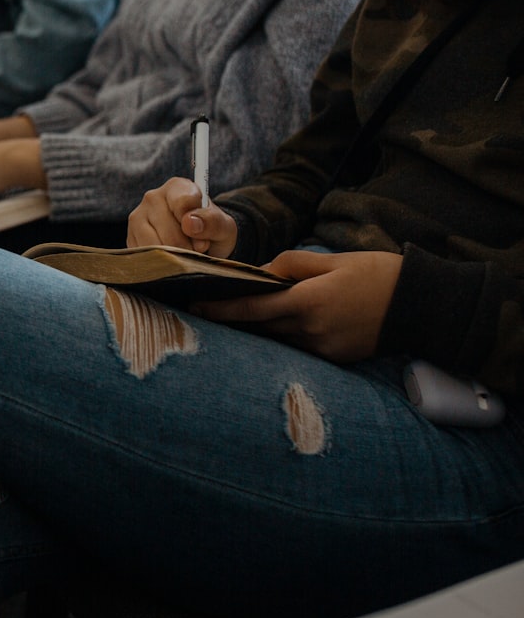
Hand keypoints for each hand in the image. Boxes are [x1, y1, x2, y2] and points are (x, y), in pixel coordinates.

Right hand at [127, 178, 236, 256]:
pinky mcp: (130, 238)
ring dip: (173, 257)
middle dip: (186, 247)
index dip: (196, 226)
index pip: (183, 203)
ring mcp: (138, 218)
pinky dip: (160, 263)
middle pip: (169, 231)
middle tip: (195, 249)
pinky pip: (145, 257)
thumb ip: (213, 221)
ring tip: (183, 253)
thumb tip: (190, 223)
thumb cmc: (210, 231)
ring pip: (155, 246)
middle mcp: (153, 198)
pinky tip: (169, 257)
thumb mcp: (224, 226)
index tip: (202, 237)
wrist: (198, 243)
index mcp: (177, 188)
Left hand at [191, 250, 403, 362]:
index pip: (253, 307)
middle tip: (203, 312)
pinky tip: (272, 327)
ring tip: (233, 318)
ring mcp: (322, 348)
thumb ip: (294, 264)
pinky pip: (298, 347)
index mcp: (308, 301)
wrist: (421, 307)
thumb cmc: (378, 275)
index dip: (222, 308)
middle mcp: (311, 330)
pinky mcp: (334, 358)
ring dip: (257, 329)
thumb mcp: (334, 259)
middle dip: (233, 320)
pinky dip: (283, 337)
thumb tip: (262, 271)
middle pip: (260, 326)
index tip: (196, 305)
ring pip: (277, 338)